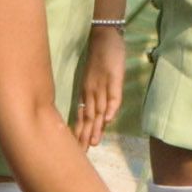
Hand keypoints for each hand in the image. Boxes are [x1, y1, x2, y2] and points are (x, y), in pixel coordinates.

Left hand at [73, 23, 124, 146]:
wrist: (104, 38)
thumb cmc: (101, 58)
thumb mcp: (98, 79)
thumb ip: (98, 97)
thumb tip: (100, 117)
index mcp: (87, 94)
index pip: (83, 117)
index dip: (80, 133)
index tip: (77, 149)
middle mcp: (92, 93)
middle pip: (89, 118)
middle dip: (86, 136)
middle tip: (82, 153)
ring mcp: (102, 86)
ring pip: (98, 109)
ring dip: (96, 127)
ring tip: (93, 143)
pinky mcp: (113, 78)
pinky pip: (113, 94)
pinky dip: (110, 107)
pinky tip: (108, 119)